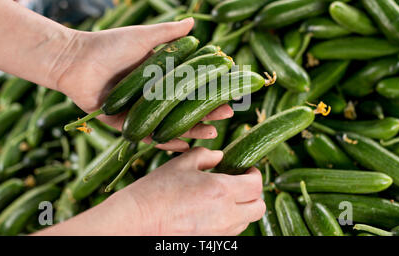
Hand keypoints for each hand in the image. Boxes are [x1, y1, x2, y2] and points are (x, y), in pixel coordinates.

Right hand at [37, 148, 264, 235]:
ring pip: (246, 221)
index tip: (246, 169)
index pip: (256, 184)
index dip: (255, 174)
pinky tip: (211, 211)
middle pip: (259, 207)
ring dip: (242, 208)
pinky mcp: (211, 243)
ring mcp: (219, 233)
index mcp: (221, 190)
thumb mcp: (182, 163)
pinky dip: (229, 221)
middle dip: (253, 194)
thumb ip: (206, 156)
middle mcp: (225, 214)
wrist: (139, 220)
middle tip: (239, 184)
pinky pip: (231, 232)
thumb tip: (220, 156)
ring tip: (223, 198)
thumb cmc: (157, 190)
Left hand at [56, 19, 232, 150]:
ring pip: (170, 125)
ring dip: (192, 130)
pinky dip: (164, 142)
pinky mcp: (124, 125)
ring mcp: (140, 112)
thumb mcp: (143, 37)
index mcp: (159, 77)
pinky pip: (147, 136)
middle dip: (207, 113)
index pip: (191, 87)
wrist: (75, 60)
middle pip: (184, 108)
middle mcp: (152, 96)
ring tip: (212, 133)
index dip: (210, 91)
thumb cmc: (109, 45)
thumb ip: (168, 33)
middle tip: (227, 116)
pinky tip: (182, 144)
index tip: (229, 93)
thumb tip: (193, 21)